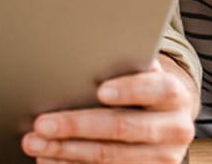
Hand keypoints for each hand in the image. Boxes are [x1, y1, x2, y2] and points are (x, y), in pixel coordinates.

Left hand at [22, 59, 195, 163]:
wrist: (166, 123)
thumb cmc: (144, 90)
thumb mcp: (143, 74)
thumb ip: (126, 67)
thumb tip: (87, 57)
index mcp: (175, 95)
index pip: (158, 89)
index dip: (130, 90)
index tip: (101, 91)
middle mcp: (175, 129)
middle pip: (122, 127)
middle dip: (77, 125)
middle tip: (42, 123)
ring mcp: (163, 158)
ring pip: (109, 156)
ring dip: (67, 150)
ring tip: (36, 142)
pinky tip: (50, 158)